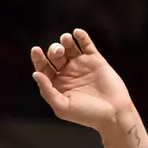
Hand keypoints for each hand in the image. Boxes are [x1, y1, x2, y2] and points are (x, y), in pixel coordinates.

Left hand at [29, 30, 143, 146]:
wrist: (112, 113)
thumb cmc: (86, 114)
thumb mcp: (62, 106)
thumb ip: (47, 90)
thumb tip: (35, 73)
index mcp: (56, 84)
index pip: (43, 68)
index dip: (38, 58)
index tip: (36, 50)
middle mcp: (67, 73)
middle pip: (56, 56)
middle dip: (54, 50)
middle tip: (59, 51)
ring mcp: (81, 66)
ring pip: (70, 48)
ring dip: (65, 41)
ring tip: (65, 39)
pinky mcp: (96, 61)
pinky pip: (87, 46)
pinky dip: (82, 37)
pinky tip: (77, 32)